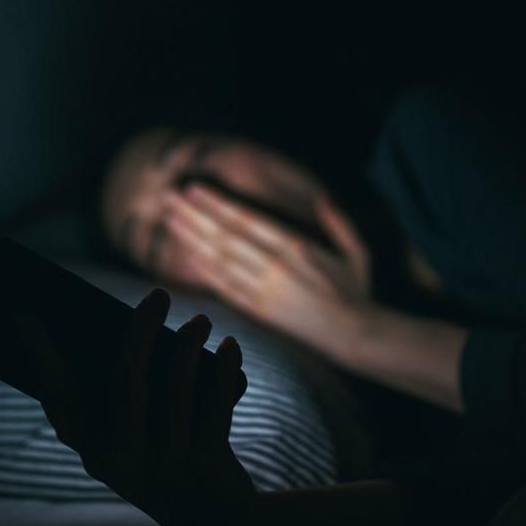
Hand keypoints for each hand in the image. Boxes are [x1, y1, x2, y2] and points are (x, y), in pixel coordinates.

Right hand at [17, 290, 256, 525]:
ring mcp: (165, 469)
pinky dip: (223, 371)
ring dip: (189, 346)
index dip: (40, 356)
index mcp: (94, 453)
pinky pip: (215, 407)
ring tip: (200, 320)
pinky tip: (229, 347)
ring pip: (175, 391)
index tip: (22, 313)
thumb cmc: (169, 460)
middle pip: (126, 384)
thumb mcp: (137, 439)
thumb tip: (129, 328)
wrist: (217, 521)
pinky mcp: (206, 468)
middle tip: (157, 295)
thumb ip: (121, 397)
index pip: (60, 398)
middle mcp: (123, 464)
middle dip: (140, 331)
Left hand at [163, 182, 371, 362]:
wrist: (354, 336)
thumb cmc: (356, 292)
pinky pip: (224, 288)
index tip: (195, 188)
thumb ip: (339, 223)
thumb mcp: (357, 252)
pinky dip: (203, 271)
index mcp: (297, 246)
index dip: (217, 203)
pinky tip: (186, 256)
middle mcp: (275, 267)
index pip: (247, 219)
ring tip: (169, 220)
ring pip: (218, 260)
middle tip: (168, 197)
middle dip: (193, 215)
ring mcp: (264, 290)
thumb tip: (322, 198)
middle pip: (224, 236)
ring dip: (191, 239)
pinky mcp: (259, 312)